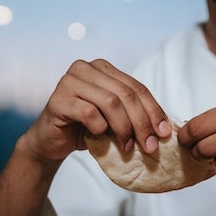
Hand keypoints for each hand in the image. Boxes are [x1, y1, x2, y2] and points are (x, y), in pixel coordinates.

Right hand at [23, 59, 171, 162]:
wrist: (50, 142)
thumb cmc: (83, 129)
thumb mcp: (113, 118)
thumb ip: (132, 113)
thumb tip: (164, 127)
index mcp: (102, 68)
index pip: (136, 87)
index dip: (153, 110)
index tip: (165, 132)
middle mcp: (85, 68)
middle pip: (125, 94)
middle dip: (142, 122)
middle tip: (150, 146)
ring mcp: (69, 81)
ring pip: (110, 102)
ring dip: (124, 128)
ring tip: (127, 147)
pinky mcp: (58, 100)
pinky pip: (89, 113)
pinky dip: (100, 128)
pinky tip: (100, 137)